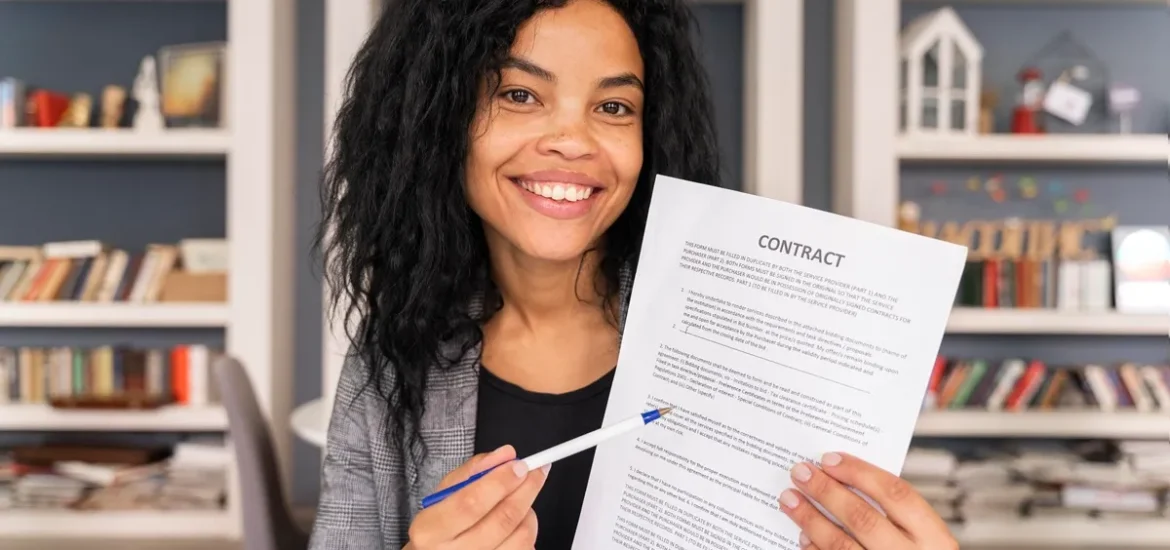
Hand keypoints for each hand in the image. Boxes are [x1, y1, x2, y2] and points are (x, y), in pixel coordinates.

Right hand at [405, 445, 548, 548]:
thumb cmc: (440, 524)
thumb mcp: (445, 493)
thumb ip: (474, 470)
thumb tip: (506, 455)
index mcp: (429, 530)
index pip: (470, 503)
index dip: (500, 482)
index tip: (519, 465)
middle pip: (502, 521)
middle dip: (526, 490)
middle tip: (536, 471)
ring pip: (521, 537)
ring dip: (528, 512)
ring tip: (520, 501)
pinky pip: (526, 549)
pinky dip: (528, 531)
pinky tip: (517, 524)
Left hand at [778, 452, 956, 549]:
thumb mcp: (921, 536)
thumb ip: (893, 513)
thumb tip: (844, 479)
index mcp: (933, 537)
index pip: (895, 493)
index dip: (860, 472)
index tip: (830, 459)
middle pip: (862, 517)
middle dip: (826, 491)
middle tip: (801, 473)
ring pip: (841, 545)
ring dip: (810, 518)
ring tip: (790, 499)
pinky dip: (815, 549)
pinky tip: (803, 535)